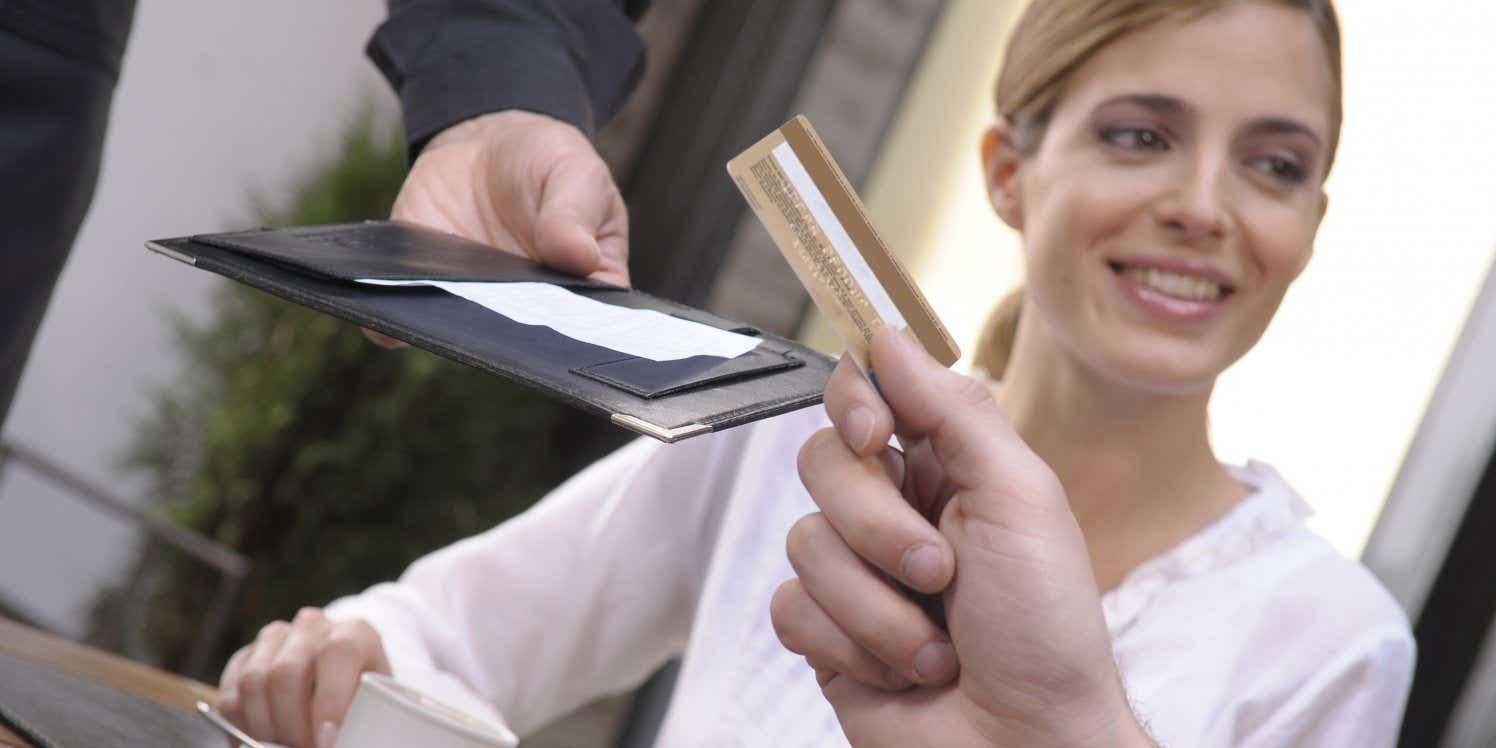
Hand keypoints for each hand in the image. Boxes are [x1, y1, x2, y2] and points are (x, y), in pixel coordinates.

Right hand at [218, 608, 390, 747]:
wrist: (343, 680)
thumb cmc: (365, 698)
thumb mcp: (377, 702)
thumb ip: (365, 716)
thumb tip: (343, 741)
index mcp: (354, 633)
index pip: (336, 654)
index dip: (329, 702)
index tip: (326, 741)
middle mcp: (311, 628)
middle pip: (286, 673)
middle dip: (292, 726)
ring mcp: (273, 640)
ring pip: (253, 683)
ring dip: (264, 729)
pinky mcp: (243, 659)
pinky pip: (230, 696)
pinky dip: (241, 728)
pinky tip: (260, 744)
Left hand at [365, 109, 629, 347]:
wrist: (486, 144)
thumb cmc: (547, 161)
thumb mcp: (573, 173)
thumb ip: (575, 214)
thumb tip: (582, 256)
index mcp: (585, 288)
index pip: (587, 328)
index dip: (576, 338)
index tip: (559, 330)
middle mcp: (533, 307)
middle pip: (525, 343)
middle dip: (508, 341)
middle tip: (495, 321)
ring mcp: (478, 302)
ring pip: (464, 337)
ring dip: (450, 334)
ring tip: (442, 321)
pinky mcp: (429, 286)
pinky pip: (411, 316)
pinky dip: (393, 326)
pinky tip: (386, 327)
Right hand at [772, 328, 1150, 746]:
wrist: (1027, 746)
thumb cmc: (1047, 631)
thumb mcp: (1022, 500)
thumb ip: (954, 411)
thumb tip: (887, 335)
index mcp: (946, 467)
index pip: (867, 395)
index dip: (856, 402)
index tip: (879, 434)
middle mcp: (893, 510)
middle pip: (823, 462)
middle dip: (878, 526)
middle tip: (940, 572)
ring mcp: (855, 573)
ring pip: (804, 541)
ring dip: (878, 606)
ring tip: (936, 648)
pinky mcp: (826, 634)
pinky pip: (790, 608)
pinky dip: (850, 645)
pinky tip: (900, 672)